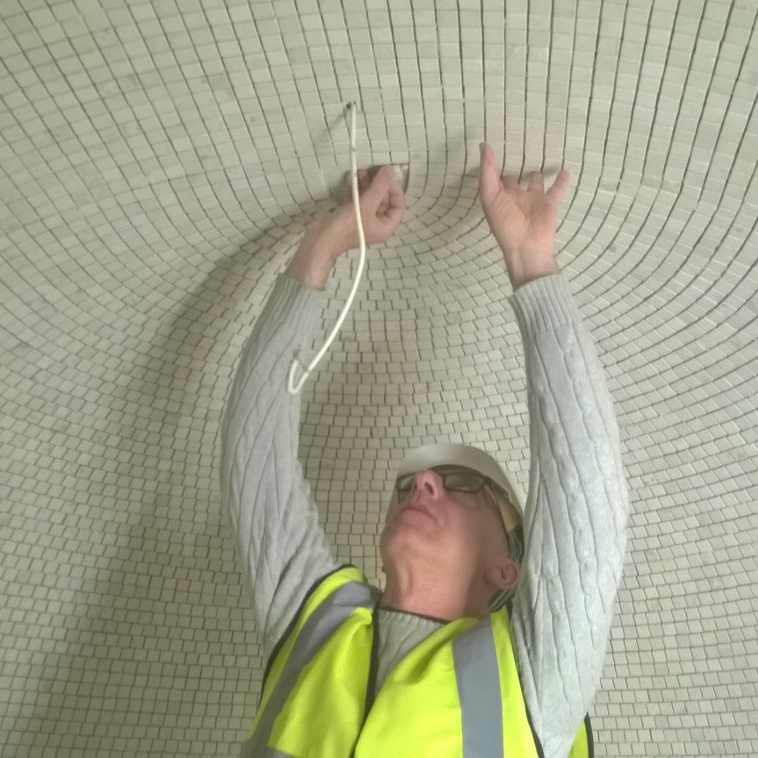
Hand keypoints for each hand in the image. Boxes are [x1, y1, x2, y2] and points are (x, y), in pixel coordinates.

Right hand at [317, 165, 404, 255]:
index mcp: (384, 227)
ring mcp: (362, 219)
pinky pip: (358, 199)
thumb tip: (390, 171)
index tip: (389, 177)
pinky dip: (356, 189)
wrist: (321, 238)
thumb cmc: (345, 229)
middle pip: (384, 200)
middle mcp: (375, 223)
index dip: (395, 191)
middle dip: (379, 185)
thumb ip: (379, 188)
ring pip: (370, 198)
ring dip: (367, 185)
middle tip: (373, 171)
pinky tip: (352, 180)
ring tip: (361, 172)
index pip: (398, 207)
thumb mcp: (365, 206)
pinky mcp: (350, 214)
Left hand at [479, 142, 569, 288]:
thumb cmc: (505, 223)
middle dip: (516, 166)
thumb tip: (483, 145)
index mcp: (499, 196)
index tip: (492, 144)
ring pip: (536, 181)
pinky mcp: (550, 203)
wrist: (527, 247)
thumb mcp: (490, 196)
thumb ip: (487, 171)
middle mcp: (516, 197)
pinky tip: (565, 170)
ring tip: (542, 155)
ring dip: (538, 173)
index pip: (495, 177)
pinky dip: (562, 180)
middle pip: (515, 178)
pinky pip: (558, 189)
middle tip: (518, 146)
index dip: (492, 163)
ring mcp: (534, 200)